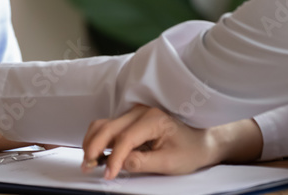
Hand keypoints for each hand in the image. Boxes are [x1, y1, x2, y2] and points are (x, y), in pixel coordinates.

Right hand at [81, 105, 221, 179]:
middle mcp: (140, 112)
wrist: (200, 140)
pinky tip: (96, 154)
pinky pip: (107, 126)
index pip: (125, 139)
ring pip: (103, 124)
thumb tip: (121, 163)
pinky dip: (97, 139)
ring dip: (92, 142)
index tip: (108, 174)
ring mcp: (133, 114)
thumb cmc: (189, 150)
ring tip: (89, 162)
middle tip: (88, 167)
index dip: (114, 158)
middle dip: (94, 148)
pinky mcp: (129, 121)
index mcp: (154, 119)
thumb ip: (144, 162)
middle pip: (108, 127)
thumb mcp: (170, 162)